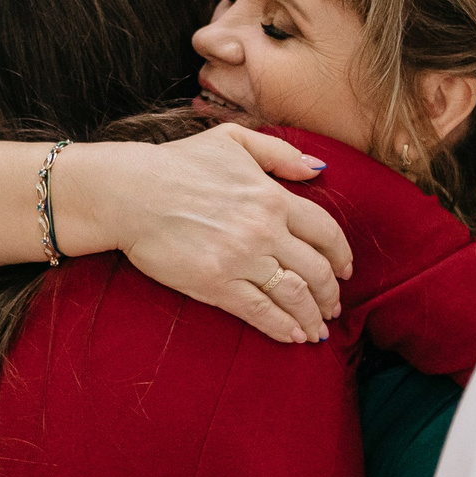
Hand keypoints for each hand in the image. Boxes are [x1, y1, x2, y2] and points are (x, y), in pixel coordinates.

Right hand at [66, 125, 351, 344]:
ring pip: (294, 295)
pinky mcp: (215, 284)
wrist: (129, 192)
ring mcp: (241, 259)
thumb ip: (279, 154)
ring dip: (311, 316)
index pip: (326, 231)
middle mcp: (264, 230)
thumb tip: (318, 169)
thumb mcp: (232, 140)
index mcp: (272, 196)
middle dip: (331, 294)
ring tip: (317, 329)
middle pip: (317, 269)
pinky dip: (281, 327)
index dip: (342, 255)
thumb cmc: (176, 163)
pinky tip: (292, 336)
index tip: (346, 270)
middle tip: (333, 307)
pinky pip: (260, 311)